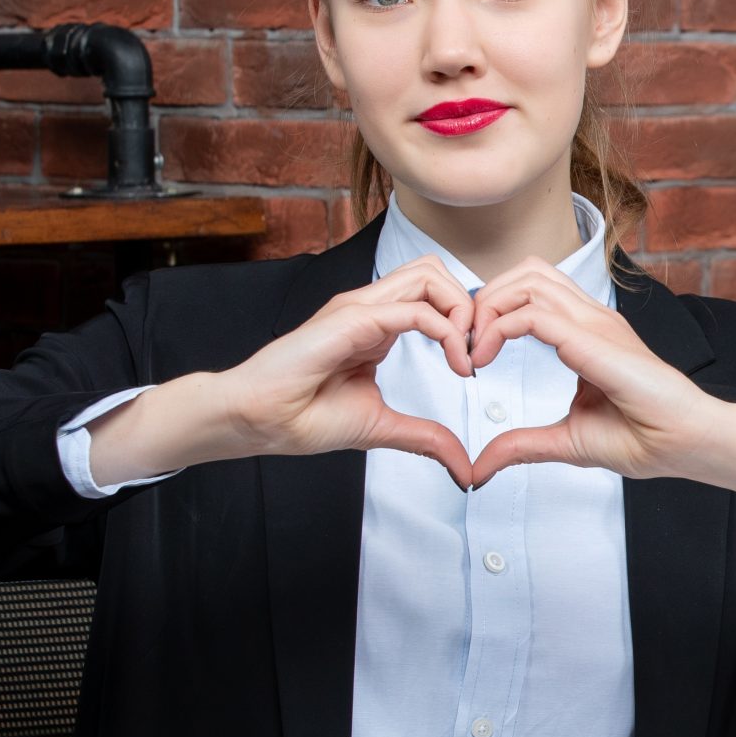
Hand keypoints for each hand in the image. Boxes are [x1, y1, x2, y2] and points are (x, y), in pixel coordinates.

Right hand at [213, 255, 478, 485]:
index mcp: (376, 325)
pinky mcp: (351, 319)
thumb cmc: (303, 417)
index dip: (464, 320)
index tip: (473, 366)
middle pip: (436, 270)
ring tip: (465, 356)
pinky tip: (454, 363)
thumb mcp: (382, 427)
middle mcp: (370, 308)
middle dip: (470, 305)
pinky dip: (445, 331)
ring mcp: (359, 309)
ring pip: (428, 275)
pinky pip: (413, 309)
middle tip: (477, 353)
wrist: (258, 421)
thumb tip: (463, 466)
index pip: (433, 293)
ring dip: (461, 310)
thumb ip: (425, 437)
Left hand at [465, 259, 728, 488]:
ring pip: (527, 279)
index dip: (492, 312)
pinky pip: (535, 315)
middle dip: (484, 298)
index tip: (471, 355)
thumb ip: (522, 445)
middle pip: (525, 272)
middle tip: (464, 344)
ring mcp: (596, 323)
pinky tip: (484, 358)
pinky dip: (499, 329)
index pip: (532, 291)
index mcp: (587, 332)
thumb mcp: (566, 442)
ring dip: (488, 306)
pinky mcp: (595, 340)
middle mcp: (591, 318)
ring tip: (473, 348)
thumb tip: (481, 466)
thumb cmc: (646, 437)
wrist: (687, 444)